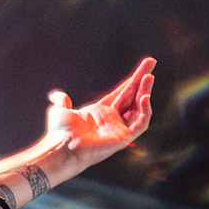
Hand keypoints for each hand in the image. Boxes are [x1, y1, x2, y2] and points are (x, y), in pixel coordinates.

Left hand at [46, 57, 154, 172]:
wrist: (62, 146)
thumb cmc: (60, 133)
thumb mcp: (59, 111)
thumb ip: (61, 101)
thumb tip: (56, 96)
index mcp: (101, 112)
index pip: (121, 93)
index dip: (131, 81)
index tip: (142, 68)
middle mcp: (112, 120)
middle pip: (132, 96)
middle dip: (142, 80)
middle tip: (152, 62)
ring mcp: (119, 129)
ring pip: (139, 108)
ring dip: (145, 92)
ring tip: (149, 77)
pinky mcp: (124, 138)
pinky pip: (140, 124)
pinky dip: (145, 111)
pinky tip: (144, 97)